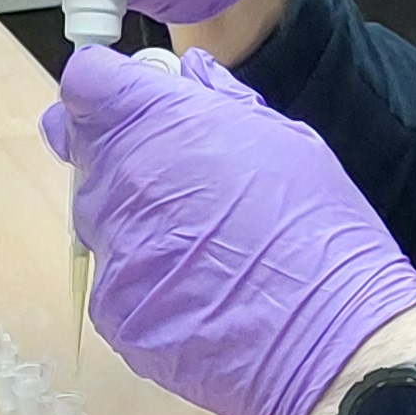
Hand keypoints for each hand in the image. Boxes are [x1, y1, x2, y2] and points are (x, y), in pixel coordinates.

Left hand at [46, 45, 415, 414]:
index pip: (87, 82)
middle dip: (120, 156)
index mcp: (159, 125)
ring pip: (100, 221)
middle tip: (180, 182)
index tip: (133, 104)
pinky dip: (147, 282)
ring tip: (205, 248)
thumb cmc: (320, 230)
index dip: (106, 90)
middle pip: (83, 151)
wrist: (332, 339)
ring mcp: (111, 250)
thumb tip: (189, 75)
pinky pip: (116, 281)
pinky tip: (200, 294)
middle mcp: (120, 182)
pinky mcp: (113, 311)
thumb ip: (221, 102)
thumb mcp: (285, 141)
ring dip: (136, 221)